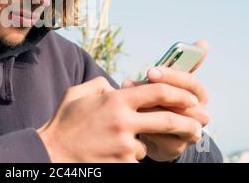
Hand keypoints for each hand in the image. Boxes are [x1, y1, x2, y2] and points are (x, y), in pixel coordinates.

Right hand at [37, 76, 200, 162]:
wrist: (51, 153)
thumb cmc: (64, 122)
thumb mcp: (78, 93)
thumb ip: (101, 85)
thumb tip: (116, 86)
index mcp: (115, 100)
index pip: (158, 90)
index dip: (179, 92)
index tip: (190, 97)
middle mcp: (124, 122)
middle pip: (168, 120)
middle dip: (188, 123)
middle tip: (198, 126)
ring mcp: (124, 146)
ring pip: (147, 143)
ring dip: (141, 142)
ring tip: (121, 141)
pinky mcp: (123, 164)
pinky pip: (134, 158)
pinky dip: (127, 155)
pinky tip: (109, 153)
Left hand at [122, 40, 209, 161]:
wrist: (151, 130)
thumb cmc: (158, 99)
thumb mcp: (164, 81)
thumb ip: (177, 64)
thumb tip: (203, 42)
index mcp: (197, 94)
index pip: (191, 83)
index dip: (172, 76)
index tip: (150, 70)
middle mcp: (199, 113)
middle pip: (185, 102)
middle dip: (158, 92)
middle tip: (132, 85)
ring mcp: (190, 131)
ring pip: (175, 119)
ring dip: (150, 109)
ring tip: (128, 101)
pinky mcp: (177, 147)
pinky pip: (164, 137)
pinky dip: (147, 127)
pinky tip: (132, 118)